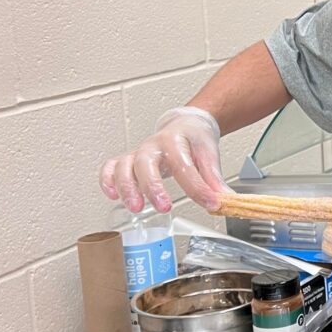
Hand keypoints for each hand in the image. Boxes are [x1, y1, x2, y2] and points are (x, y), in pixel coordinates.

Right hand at [99, 107, 228, 212]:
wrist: (186, 125)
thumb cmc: (195, 139)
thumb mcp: (209, 154)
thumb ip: (214, 179)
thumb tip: (224, 200)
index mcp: (176, 140)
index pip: (184, 166)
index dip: (198, 188)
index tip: (211, 203)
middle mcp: (153, 145)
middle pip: (146, 164)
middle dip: (153, 187)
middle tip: (164, 207)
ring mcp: (138, 152)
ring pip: (124, 166)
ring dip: (127, 187)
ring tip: (136, 207)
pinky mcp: (129, 160)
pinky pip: (110, 167)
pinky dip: (107, 180)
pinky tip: (113, 195)